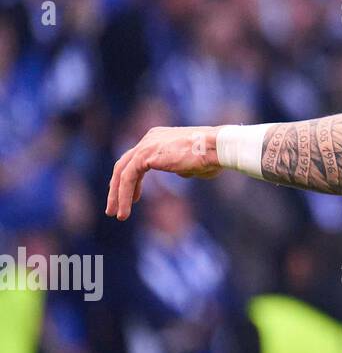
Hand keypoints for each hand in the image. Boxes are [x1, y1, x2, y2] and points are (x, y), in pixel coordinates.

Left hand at [106, 126, 220, 220]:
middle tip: (114, 209)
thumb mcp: (194, 164)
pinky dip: (124, 195)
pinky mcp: (145, 155)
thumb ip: (183, 168)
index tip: (134, 198)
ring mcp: (146, 145)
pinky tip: (126, 211)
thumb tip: (180, 173)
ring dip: (118, 196)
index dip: (132, 181)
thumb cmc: (214, 156)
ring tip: (118, 215)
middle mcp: (150, 138)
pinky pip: (128, 178)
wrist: (218, 148)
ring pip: (122, 172)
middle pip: (124, 165)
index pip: (137, 159)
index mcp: (160, 138)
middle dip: (118, 189)